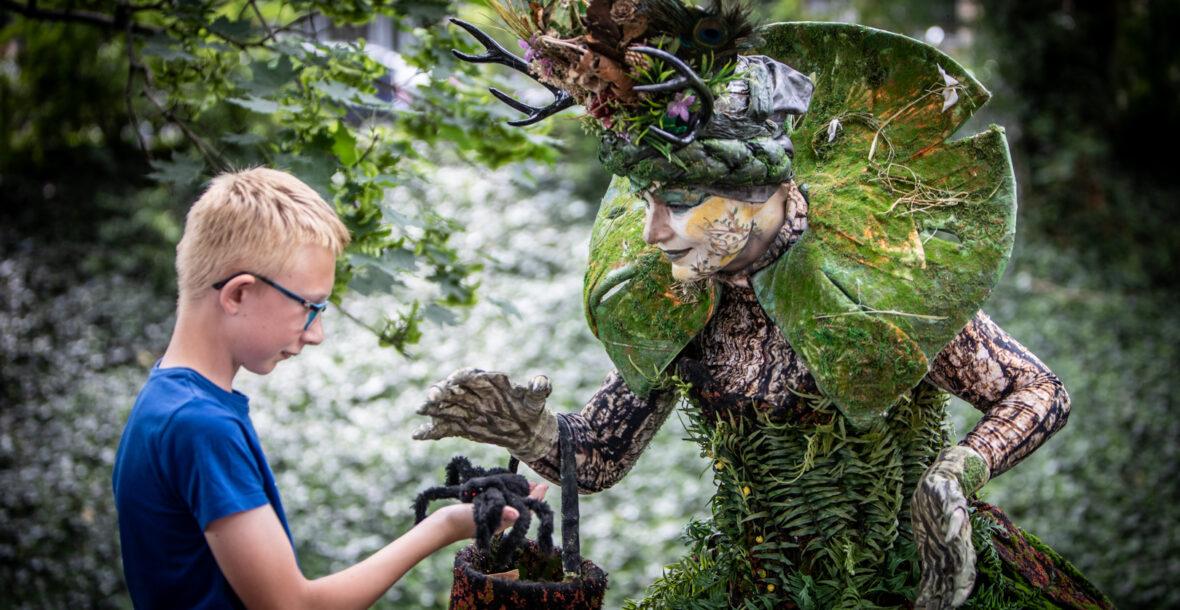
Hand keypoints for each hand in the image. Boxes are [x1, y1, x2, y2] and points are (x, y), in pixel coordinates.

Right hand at [413, 368, 557, 460]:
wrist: (526, 431)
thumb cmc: (531, 409)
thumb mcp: (537, 400)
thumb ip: (539, 389)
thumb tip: (542, 381)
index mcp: (488, 381)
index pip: (472, 375)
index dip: (463, 376)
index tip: (456, 379)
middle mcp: (472, 393)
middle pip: (453, 389)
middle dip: (442, 390)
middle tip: (432, 396)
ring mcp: (465, 409)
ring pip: (444, 406)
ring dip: (432, 408)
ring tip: (420, 409)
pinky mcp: (461, 426)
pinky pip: (443, 427)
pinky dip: (430, 431)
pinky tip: (417, 434)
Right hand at [435, 482, 549, 543]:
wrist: (442, 525)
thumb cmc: (462, 522)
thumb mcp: (482, 517)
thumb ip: (499, 514)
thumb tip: (517, 513)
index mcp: (505, 520)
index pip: (525, 507)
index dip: (535, 496)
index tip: (542, 485)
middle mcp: (501, 517)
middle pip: (519, 504)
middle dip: (527, 493)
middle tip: (535, 482)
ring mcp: (492, 513)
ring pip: (509, 501)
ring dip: (515, 491)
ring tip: (523, 482)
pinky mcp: (483, 509)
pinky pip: (497, 500)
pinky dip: (502, 492)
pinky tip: (502, 485)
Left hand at [912, 445, 989, 608]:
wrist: (940, 480)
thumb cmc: (944, 485)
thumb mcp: (946, 493)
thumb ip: (952, 512)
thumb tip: (952, 534)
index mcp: (959, 539)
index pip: (963, 569)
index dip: (960, 587)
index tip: (955, 603)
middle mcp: (953, 549)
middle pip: (952, 580)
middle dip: (945, 598)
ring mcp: (942, 551)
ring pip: (942, 581)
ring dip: (936, 598)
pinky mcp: (930, 550)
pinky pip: (930, 573)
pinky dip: (927, 589)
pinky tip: (920, 602)